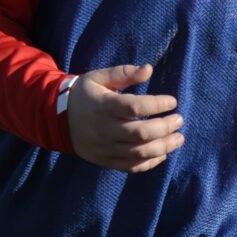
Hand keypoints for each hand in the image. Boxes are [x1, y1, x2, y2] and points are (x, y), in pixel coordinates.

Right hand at [65, 63, 183, 173]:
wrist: (56, 120)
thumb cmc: (84, 95)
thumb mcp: (99, 77)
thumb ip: (123, 73)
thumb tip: (148, 69)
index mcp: (104, 106)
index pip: (134, 107)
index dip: (157, 104)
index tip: (172, 101)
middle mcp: (104, 129)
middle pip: (140, 133)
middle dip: (165, 128)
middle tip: (179, 120)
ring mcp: (105, 148)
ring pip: (139, 153)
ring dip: (164, 147)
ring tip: (178, 138)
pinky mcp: (106, 161)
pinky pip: (132, 167)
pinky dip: (151, 163)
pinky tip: (163, 153)